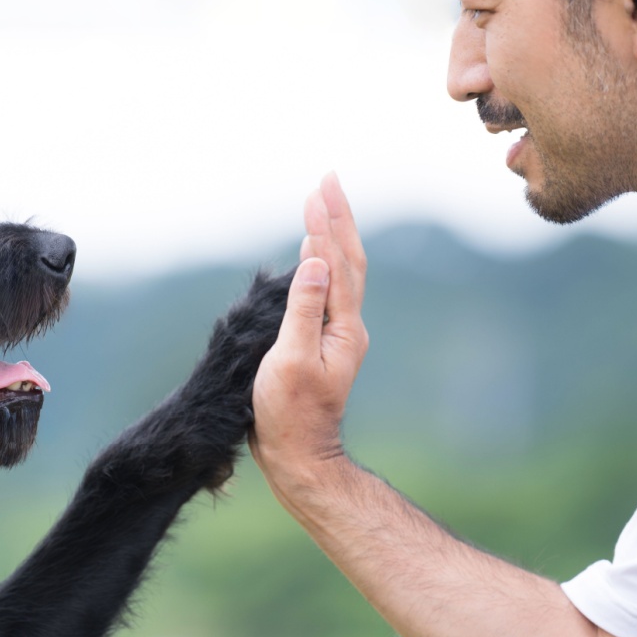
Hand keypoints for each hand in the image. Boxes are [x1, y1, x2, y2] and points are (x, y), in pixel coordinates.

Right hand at [248, 172, 369, 498]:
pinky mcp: (322, 344)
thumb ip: (303, 309)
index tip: (318, 188)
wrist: (298, 455)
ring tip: (320, 207)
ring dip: (330, 237)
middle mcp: (347, 326)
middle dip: (336, 219)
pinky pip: (327, 290)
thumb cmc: (290, 413)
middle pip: (347, 261)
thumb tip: (314, 262)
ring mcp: (336, 335)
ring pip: (339, 274)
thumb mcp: (291, 360)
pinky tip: (312, 258)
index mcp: (343, 326)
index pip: (337, 262)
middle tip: (326, 181)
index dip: (327, 223)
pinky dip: (320, 263)